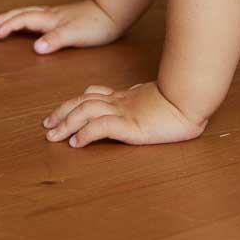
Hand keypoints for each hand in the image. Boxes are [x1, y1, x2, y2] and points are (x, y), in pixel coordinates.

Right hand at [0, 0, 120, 53]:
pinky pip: (40, 16)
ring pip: (31, 13)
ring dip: (16, 16)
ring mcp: (58, 14)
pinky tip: (33, 21)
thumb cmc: (96, 25)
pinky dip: (29, 17)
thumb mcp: (75, 35)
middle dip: (7, 18)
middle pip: (24, 13)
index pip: (24, 21)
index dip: (9, 27)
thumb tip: (36, 47)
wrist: (114, 13)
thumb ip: (55, 40)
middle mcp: (52, 15)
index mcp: (51, 19)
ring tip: (5, 20)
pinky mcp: (65, 17)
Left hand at [43, 81, 207, 147]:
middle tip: (47, 126)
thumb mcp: (155, 102)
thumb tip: (135, 110)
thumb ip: (141, 104)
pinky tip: (76, 143)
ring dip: (67, 123)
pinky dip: (85, 134)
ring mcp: (124, 112)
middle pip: (82, 102)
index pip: (92, 96)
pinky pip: (101, 127)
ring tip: (53, 136)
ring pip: (86, 112)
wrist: (193, 99)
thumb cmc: (181, 101)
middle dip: (62, 113)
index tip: (58, 114)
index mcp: (125, 97)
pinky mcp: (130, 125)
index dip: (73, 103)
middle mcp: (120, 102)